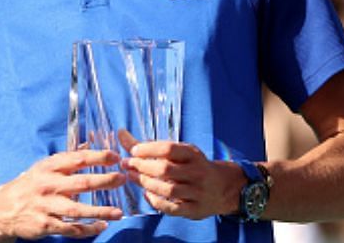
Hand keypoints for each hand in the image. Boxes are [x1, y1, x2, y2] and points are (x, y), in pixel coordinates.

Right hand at [0, 149, 124, 239]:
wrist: (3, 209)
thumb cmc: (29, 185)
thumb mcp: (44, 167)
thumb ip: (68, 158)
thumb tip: (89, 143)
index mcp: (49, 168)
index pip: (76, 159)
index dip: (97, 156)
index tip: (115, 156)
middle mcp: (48, 185)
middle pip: (80, 183)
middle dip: (104, 181)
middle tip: (122, 179)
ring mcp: (46, 206)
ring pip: (77, 210)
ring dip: (99, 211)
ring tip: (118, 212)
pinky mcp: (45, 225)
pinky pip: (70, 228)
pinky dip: (87, 229)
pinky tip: (101, 226)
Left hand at [118, 130, 241, 219]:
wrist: (223, 188)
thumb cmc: (191, 166)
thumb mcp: (176, 153)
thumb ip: (147, 146)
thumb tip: (120, 133)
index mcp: (193, 154)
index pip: (168, 148)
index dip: (147, 149)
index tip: (133, 151)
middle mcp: (198, 172)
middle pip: (165, 170)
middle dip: (142, 167)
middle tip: (127, 165)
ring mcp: (198, 192)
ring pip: (168, 190)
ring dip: (146, 183)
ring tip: (133, 177)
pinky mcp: (195, 210)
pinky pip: (172, 208)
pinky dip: (155, 201)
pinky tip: (146, 193)